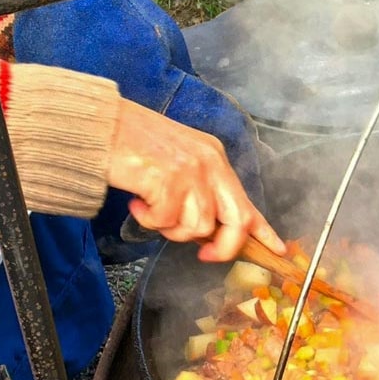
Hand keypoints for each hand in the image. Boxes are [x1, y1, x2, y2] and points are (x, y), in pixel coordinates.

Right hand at [106, 100, 284, 262]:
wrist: (100, 124)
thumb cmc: (132, 144)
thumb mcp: (179, 162)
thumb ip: (199, 191)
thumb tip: (209, 231)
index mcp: (215, 159)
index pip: (248, 202)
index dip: (264, 230)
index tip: (278, 249)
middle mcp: (210, 164)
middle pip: (236, 221)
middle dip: (224, 247)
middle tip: (204, 255)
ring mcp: (191, 172)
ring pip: (198, 226)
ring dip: (171, 228)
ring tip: (150, 208)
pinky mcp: (169, 180)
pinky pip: (167, 222)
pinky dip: (149, 220)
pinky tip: (137, 202)